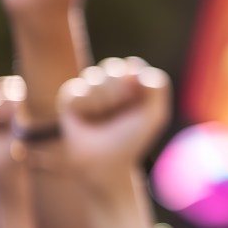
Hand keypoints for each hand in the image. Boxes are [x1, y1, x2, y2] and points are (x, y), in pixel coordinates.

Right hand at [57, 57, 170, 183]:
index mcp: (133, 83)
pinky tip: (86, 118)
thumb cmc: (133, 139)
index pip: (132, 64)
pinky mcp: (70, 99)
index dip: (134, 81)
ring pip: (94, 77)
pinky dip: (83, 105)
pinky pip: (76, 90)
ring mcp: (90, 89)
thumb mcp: (155, 115)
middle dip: (118, 91)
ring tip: (102, 118)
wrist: (106, 163)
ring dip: (102, 100)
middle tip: (119, 112)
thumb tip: (138, 69)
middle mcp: (111, 83)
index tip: (136, 99)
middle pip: (113, 67)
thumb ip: (158, 87)